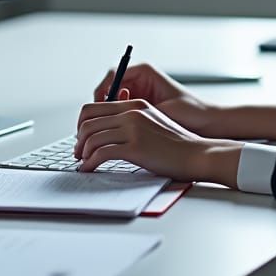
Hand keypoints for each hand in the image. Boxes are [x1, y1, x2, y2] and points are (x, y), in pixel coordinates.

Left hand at [75, 98, 240, 184]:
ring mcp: (133, 128)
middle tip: (78, 153)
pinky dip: (89, 163)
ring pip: (91, 137)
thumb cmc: (177, 144)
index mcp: (134, 105)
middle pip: (88, 120)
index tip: (82, 138)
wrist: (197, 153)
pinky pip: (101, 153)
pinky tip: (89, 169)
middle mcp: (131, 112)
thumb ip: (131, 122)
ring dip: (82, 152)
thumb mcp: (152, 123)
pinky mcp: (135, 147)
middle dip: (78, 138)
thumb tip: (108, 134)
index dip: (82, 123)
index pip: (94, 107)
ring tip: (83, 163)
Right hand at [93, 62, 223, 136]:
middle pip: (109, 89)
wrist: (208, 124)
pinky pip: (121, 112)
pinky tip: (117, 135)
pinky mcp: (141, 107)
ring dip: (107, 116)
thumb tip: (118, 110)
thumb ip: (139, 108)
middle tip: (97, 124)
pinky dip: (116, 122)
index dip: (102, 92)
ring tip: (106, 131)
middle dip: (101, 107)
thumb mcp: (162, 109)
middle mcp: (140, 80)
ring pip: (113, 102)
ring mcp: (139, 93)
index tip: (99, 109)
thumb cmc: (191, 112)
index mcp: (145, 72)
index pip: (113, 75)